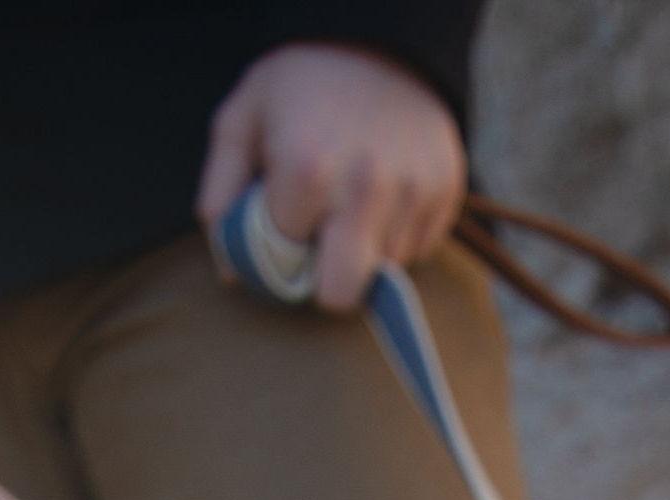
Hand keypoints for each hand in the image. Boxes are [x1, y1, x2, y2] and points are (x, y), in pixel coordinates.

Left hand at [197, 43, 466, 312]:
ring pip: (382, 273)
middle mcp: (365, 190)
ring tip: (355, 200)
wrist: (382, 34)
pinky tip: (386, 194)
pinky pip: (418, 251)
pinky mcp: (446, 193)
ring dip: (365, 249)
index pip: (285, 264)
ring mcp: (412, 194)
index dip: (280, 248)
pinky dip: (398, 234)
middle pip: (340, 296)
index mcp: (307, 170)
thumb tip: (232, 268)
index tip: (283, 223)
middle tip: (320, 240)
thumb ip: (222, 190)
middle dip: (324, 277)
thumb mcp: (244, 116)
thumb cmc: (302, 81)